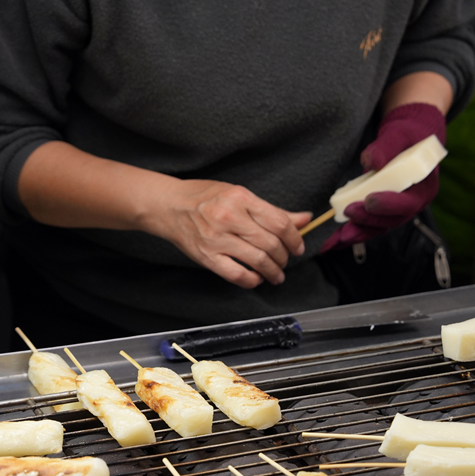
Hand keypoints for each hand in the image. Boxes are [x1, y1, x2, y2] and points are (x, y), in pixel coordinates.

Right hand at [149, 180, 309, 288]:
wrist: (170, 206)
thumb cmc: (205, 198)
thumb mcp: (240, 195)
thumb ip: (272, 211)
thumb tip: (304, 219)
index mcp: (240, 198)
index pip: (279, 223)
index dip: (294, 239)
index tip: (298, 247)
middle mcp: (229, 218)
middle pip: (271, 244)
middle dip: (284, 257)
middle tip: (286, 260)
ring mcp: (217, 239)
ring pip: (258, 261)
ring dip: (273, 272)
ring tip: (276, 274)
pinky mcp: (208, 257)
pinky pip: (237, 275)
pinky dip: (252, 280)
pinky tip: (257, 278)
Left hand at [323, 103, 445, 251]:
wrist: (408, 141)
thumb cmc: (407, 137)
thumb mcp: (399, 135)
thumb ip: (387, 147)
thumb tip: (370, 161)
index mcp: (424, 188)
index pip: (408, 203)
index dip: (389, 204)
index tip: (369, 200)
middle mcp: (413, 204)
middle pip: (392, 220)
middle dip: (369, 220)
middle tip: (348, 213)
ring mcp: (398, 211)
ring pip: (379, 227)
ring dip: (359, 232)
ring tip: (339, 237)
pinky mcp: (384, 213)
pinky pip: (370, 226)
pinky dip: (354, 232)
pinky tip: (335, 240)